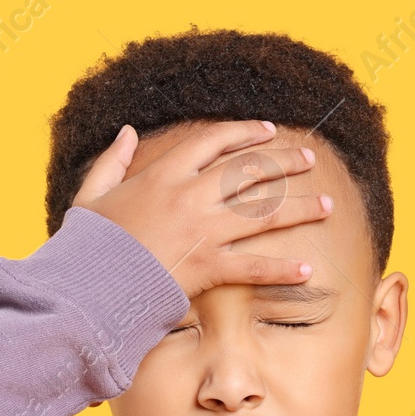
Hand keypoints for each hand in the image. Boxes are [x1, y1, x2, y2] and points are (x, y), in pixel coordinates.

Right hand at [72, 119, 331, 300]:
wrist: (86, 285)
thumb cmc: (88, 244)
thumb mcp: (92, 194)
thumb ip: (112, 160)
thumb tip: (126, 131)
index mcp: (164, 174)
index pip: (214, 142)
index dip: (245, 133)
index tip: (268, 130)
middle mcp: (189, 197)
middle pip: (250, 172)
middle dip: (284, 163)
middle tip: (309, 159)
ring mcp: (202, 232)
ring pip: (263, 214)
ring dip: (299, 208)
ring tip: (328, 206)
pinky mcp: (207, 268)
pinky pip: (254, 267)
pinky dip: (282, 269)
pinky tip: (308, 268)